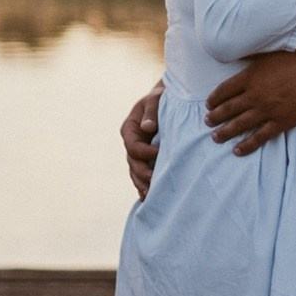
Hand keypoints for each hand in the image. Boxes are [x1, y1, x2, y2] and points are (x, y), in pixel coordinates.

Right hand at [121, 82, 160, 198]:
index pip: (133, 146)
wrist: (166, 102)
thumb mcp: (155, 100)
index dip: (145, 152)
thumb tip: (148, 127)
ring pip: (136, 172)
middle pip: (133, 163)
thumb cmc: (160, 98)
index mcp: (129, 129)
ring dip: (142, 184)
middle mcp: (131, 143)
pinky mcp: (146, 160)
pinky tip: (149, 197)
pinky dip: (144, 185)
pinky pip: (142, 175)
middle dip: (143, 174)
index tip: (160, 152)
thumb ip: (151, 112)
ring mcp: (137, 154)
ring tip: (151, 195)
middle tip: (155, 182)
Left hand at [205, 50, 295, 157]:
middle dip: (215, 117)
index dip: (214, 99)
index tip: (209, 105)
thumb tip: (237, 59)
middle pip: (228, 109)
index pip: (224, 90)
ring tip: (215, 137)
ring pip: (239, 125)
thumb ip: (251, 62)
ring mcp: (266, 110)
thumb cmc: (295, 59)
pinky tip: (237, 150)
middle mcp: (254, 95)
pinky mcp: (280, 122)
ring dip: (225, 132)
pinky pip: (259, 137)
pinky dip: (247, 145)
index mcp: (249, 77)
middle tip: (207, 122)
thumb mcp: (267, 55)